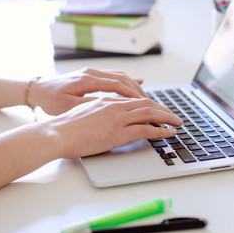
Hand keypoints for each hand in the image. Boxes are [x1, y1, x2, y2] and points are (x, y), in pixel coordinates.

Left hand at [30, 67, 146, 114]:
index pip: (117, 84)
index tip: (145, 104)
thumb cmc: (51, 100)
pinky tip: (136, 84)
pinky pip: (113, 75)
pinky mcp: (91, 75)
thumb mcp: (68, 106)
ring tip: (145, 98)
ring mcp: (92, 72)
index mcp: (87, 79)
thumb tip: (111, 106)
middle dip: (138, 90)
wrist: (38, 90)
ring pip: (119, 76)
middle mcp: (92, 72)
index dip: (133, 94)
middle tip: (150, 103)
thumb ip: (90, 105)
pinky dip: (126, 81)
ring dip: (133, 86)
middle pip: (122, 78)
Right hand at [48, 97, 182, 158]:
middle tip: (173, 115)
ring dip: (166, 117)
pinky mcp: (118, 133)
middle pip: (146, 103)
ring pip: (149, 113)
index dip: (150, 104)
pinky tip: (169, 132)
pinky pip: (145, 130)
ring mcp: (117, 119)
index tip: (159, 109)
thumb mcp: (85, 112)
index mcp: (107, 101)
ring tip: (177, 122)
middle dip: (163, 109)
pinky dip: (160, 130)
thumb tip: (108, 117)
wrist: (56, 133)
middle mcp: (115, 106)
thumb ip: (99, 111)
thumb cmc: (66, 126)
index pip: (135, 99)